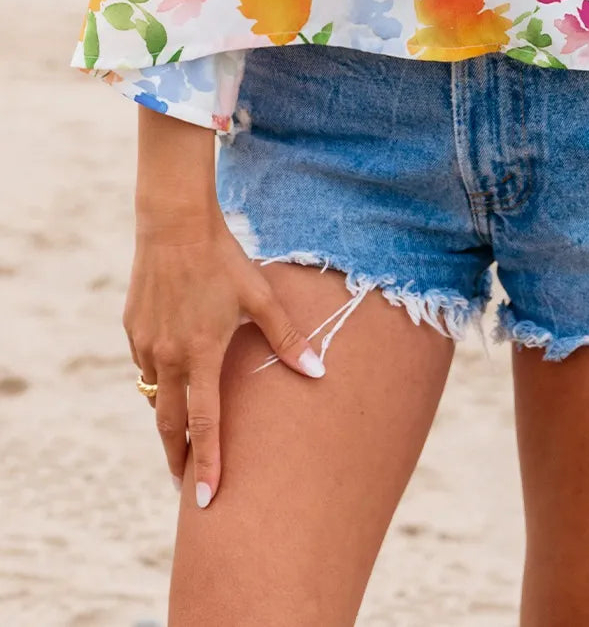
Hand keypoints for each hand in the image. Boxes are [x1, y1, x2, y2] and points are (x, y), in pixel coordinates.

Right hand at [123, 204, 325, 507]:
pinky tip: (173, 376)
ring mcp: (145, 343)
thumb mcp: (260, 298)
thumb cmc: (224, 258)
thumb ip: (287, 339)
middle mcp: (167, 357)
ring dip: (167, 418)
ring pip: (153, 395)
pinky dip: (158, 379)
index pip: (205, 424)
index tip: (207, 500)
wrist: (174, 224)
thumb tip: (320, 372)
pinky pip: (145, 365)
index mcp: (201, 355)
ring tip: (182, 434)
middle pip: (168, 424)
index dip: (208, 464)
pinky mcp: (132, 328)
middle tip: (187, 482)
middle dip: (178, 457)